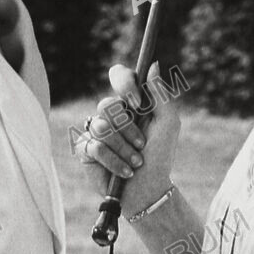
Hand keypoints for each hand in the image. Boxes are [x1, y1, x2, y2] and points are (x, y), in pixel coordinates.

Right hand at [76, 61, 181, 214]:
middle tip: (141, 144)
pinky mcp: (85, 150)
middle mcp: (111, 113)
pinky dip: (112, 160)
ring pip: (101, 126)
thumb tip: (152, 65)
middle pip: (107, 104)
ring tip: (135, 161)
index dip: (124, 84)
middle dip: (129, 129)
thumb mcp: (168, 124)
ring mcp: (96, 131)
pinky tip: (122, 170)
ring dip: (123, 148)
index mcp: (130, 102)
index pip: (119, 76)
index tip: (137, 102)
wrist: (148, 188)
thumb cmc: (160, 156)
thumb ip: (161, 95)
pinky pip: (93, 146)